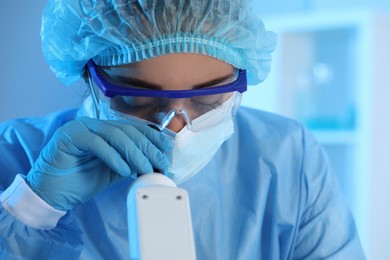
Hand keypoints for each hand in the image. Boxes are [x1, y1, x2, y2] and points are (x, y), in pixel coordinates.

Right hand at [26, 117, 171, 210]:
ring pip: (115, 135)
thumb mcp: (114, 170)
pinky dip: (113, 157)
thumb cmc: (81, 181)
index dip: (152, 138)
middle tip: (160, 162)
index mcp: (104, 129)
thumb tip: (155, 161)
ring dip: (134, 153)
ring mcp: (80, 127)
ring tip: (145, 169)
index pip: (133, 129)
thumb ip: (130, 161)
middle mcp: (93, 124)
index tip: (167, 150)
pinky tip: (125, 170)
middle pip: (127, 131)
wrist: (52, 194)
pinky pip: (97, 143)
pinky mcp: (69, 136)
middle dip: (147, 147)